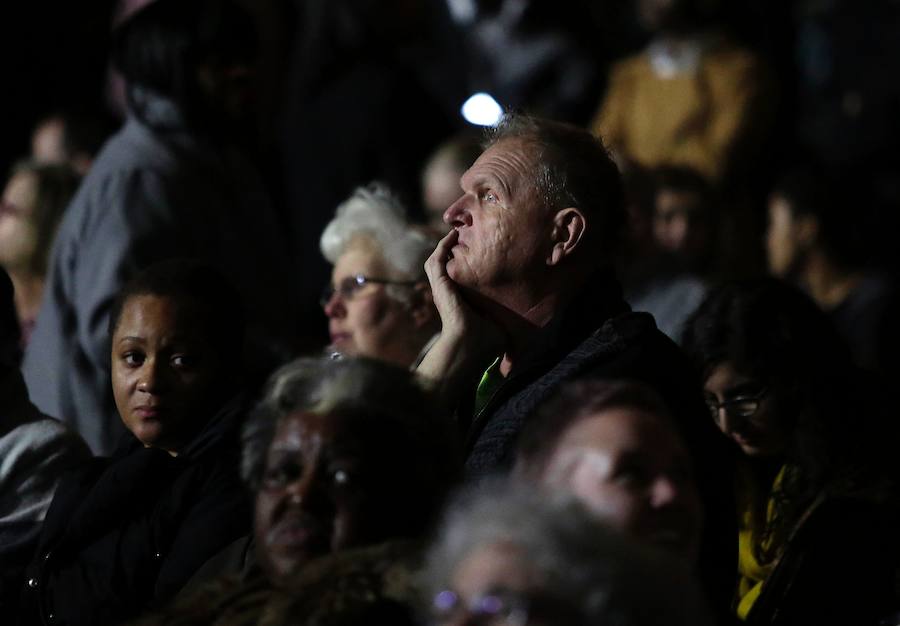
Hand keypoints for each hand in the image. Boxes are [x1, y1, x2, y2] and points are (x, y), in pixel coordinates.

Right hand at [417, 230, 503, 403]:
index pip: (461, 278)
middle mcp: (449, 293)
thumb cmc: (485, 343)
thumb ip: (509, 321)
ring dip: (444, 245)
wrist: (469, 347)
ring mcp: (442, 288)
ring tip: (456, 231)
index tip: (480, 250)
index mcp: (460, 301)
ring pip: (436, 260)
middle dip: (453, 249)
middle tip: (466, 234)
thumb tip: (530, 325)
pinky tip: (452, 235)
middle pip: (446, 265)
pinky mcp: (440, 284)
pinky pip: (436, 260)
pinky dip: (441, 246)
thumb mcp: (501, 326)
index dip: (466, 263)